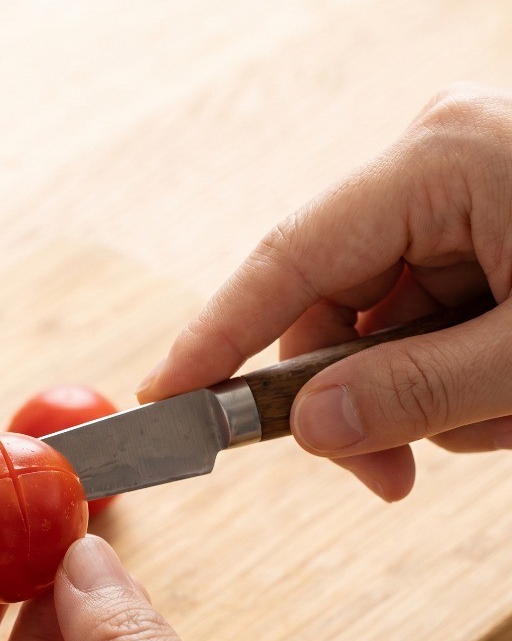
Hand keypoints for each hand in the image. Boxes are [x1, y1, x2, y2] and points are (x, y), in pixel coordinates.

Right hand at [136, 84, 511, 500]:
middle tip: (385, 480)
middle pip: (332, 300)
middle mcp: (440, 163)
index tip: (162, 401)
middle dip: (355, 397)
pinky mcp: (491, 224)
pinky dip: (459, 375)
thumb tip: (305, 427)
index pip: (288, 260)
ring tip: (505, 417)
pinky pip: (433, 316)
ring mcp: (466, 191)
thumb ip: (414, 393)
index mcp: (442, 160)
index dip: (216, 338)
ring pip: (385, 321)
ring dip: (425, 394)